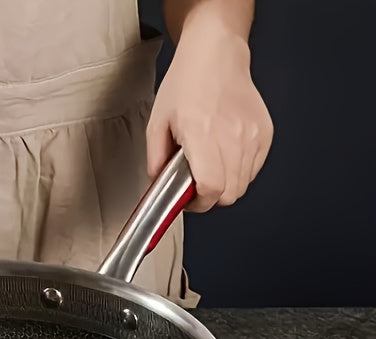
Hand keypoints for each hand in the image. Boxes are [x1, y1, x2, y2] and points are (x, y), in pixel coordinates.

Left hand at [146, 24, 272, 211]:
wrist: (216, 55)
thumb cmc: (187, 84)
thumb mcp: (156, 123)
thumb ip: (155, 160)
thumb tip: (158, 185)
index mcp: (202, 134)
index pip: (212, 188)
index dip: (200, 203)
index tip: (189, 200)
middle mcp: (232, 135)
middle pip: (229, 193)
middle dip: (210, 197)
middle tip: (197, 185)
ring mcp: (252, 135)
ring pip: (243, 185)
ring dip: (225, 185)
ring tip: (210, 167)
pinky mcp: (265, 133)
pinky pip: (254, 170)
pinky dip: (239, 172)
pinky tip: (225, 156)